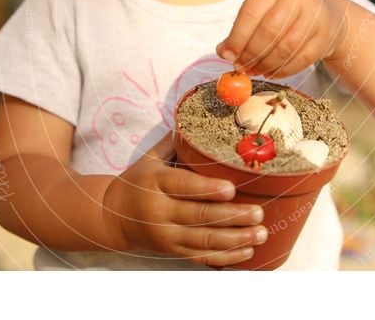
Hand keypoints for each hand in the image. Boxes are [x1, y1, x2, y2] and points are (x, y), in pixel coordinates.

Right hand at [103, 133, 266, 266]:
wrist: (113, 216)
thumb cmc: (139, 180)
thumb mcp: (150, 158)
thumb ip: (176, 141)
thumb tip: (205, 117)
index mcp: (155, 182)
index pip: (183, 186)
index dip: (208, 189)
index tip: (232, 189)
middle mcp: (160, 211)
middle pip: (199, 216)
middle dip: (232, 216)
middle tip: (259, 212)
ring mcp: (166, 235)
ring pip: (204, 240)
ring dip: (236, 239)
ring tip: (261, 233)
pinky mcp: (172, 251)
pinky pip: (201, 257)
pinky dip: (226, 257)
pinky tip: (248, 252)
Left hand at [216, 0, 347, 77]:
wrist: (329, 15)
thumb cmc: (287, 15)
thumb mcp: (264, 13)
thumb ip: (242, 30)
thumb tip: (222, 51)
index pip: (251, 12)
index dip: (237, 37)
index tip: (228, 56)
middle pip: (269, 31)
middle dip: (251, 53)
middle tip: (242, 67)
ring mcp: (315, 16)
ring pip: (286, 47)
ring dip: (266, 64)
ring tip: (255, 71)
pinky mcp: (325, 36)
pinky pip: (301, 59)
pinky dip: (283, 71)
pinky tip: (271, 73)